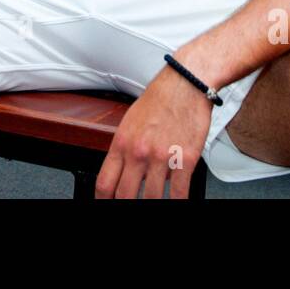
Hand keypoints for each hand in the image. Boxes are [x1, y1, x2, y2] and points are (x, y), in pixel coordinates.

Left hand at [95, 67, 213, 198]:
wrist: (186, 84)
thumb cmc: (160, 99)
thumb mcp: (131, 121)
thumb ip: (127, 149)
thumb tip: (129, 173)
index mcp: (122, 142)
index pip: (104, 182)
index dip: (103, 200)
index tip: (106, 203)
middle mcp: (139, 152)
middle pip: (124, 196)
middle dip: (125, 205)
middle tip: (130, 205)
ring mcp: (161, 158)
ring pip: (151, 197)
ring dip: (152, 203)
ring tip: (154, 200)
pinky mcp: (185, 160)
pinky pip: (178, 193)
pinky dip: (177, 201)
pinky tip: (175, 200)